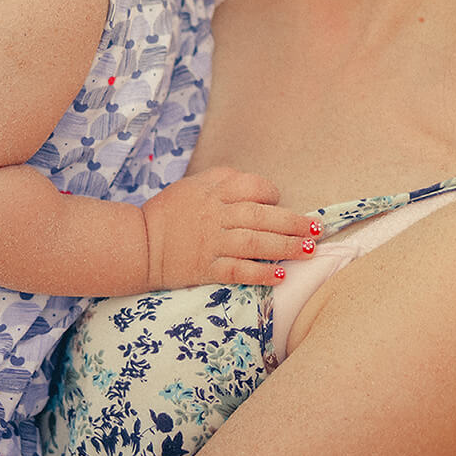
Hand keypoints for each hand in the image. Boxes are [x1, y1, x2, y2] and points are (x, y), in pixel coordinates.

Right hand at [140, 167, 320, 287]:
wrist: (138, 244)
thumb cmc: (168, 212)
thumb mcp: (193, 185)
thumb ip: (223, 180)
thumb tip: (258, 187)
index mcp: (212, 192)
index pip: (251, 186)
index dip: (271, 194)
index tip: (279, 203)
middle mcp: (215, 215)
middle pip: (261, 216)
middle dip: (293, 222)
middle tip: (317, 228)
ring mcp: (212, 243)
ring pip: (255, 242)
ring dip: (286, 246)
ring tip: (309, 249)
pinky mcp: (206, 268)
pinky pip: (239, 270)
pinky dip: (261, 273)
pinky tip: (281, 275)